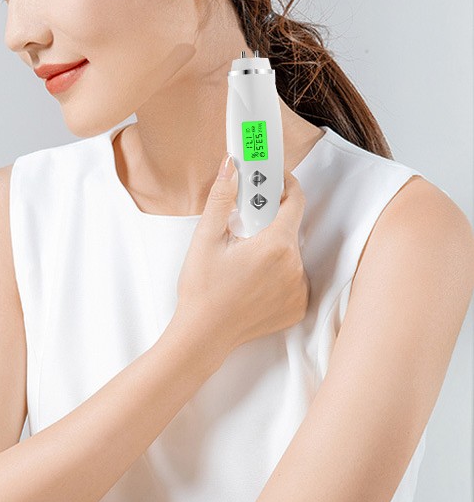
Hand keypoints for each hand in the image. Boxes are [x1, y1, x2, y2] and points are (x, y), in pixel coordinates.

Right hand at [171, 154, 309, 365]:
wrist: (203, 334)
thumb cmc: (202, 288)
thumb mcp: (206, 238)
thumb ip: (222, 199)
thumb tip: (231, 166)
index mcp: (275, 245)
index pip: (294, 200)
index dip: (283, 185)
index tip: (270, 181)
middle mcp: (295, 266)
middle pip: (289, 228)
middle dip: (268, 222)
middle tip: (242, 230)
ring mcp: (299, 289)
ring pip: (291, 254)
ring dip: (273, 249)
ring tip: (243, 263)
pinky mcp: (298, 306)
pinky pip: (294, 279)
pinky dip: (278, 275)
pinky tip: (253, 282)